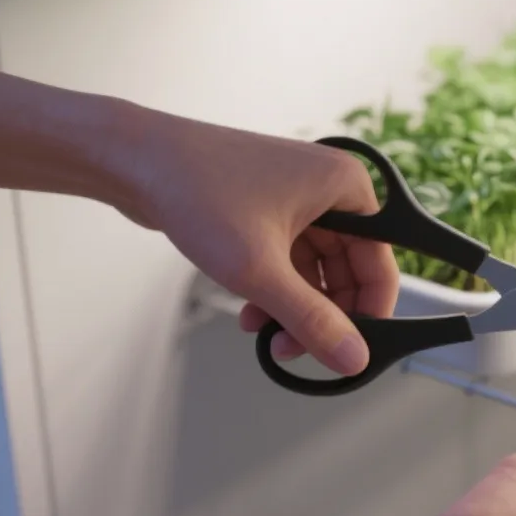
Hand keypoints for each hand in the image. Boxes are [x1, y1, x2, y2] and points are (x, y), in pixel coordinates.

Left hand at [124, 118, 398, 375]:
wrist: (134, 158)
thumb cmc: (196, 187)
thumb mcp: (259, 270)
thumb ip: (311, 320)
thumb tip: (353, 358)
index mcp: (348, 189)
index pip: (381, 266)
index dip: (369, 314)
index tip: (350, 350)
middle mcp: (330, 191)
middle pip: (348, 272)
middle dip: (322, 315)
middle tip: (296, 347)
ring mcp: (298, 199)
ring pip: (314, 271)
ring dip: (293, 307)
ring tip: (265, 334)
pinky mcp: (269, 209)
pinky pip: (288, 260)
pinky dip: (274, 290)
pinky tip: (250, 312)